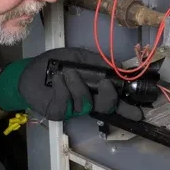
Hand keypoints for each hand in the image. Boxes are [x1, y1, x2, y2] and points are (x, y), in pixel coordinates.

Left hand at [0, 48, 142, 121]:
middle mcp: (87, 101)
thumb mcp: (79, 57)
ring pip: (85, 103)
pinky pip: (66, 102)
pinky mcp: (58, 112)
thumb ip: (99, 62)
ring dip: (78, 85)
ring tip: (68, 73)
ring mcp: (73, 109)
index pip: (114, 102)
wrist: (30, 71)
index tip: (139, 112)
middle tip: (106, 85)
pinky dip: (63, 88)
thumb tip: (120, 65)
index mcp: (95, 90)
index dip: (127, 108)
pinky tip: (57, 79)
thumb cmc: (56, 64)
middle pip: (105, 106)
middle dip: (109, 97)